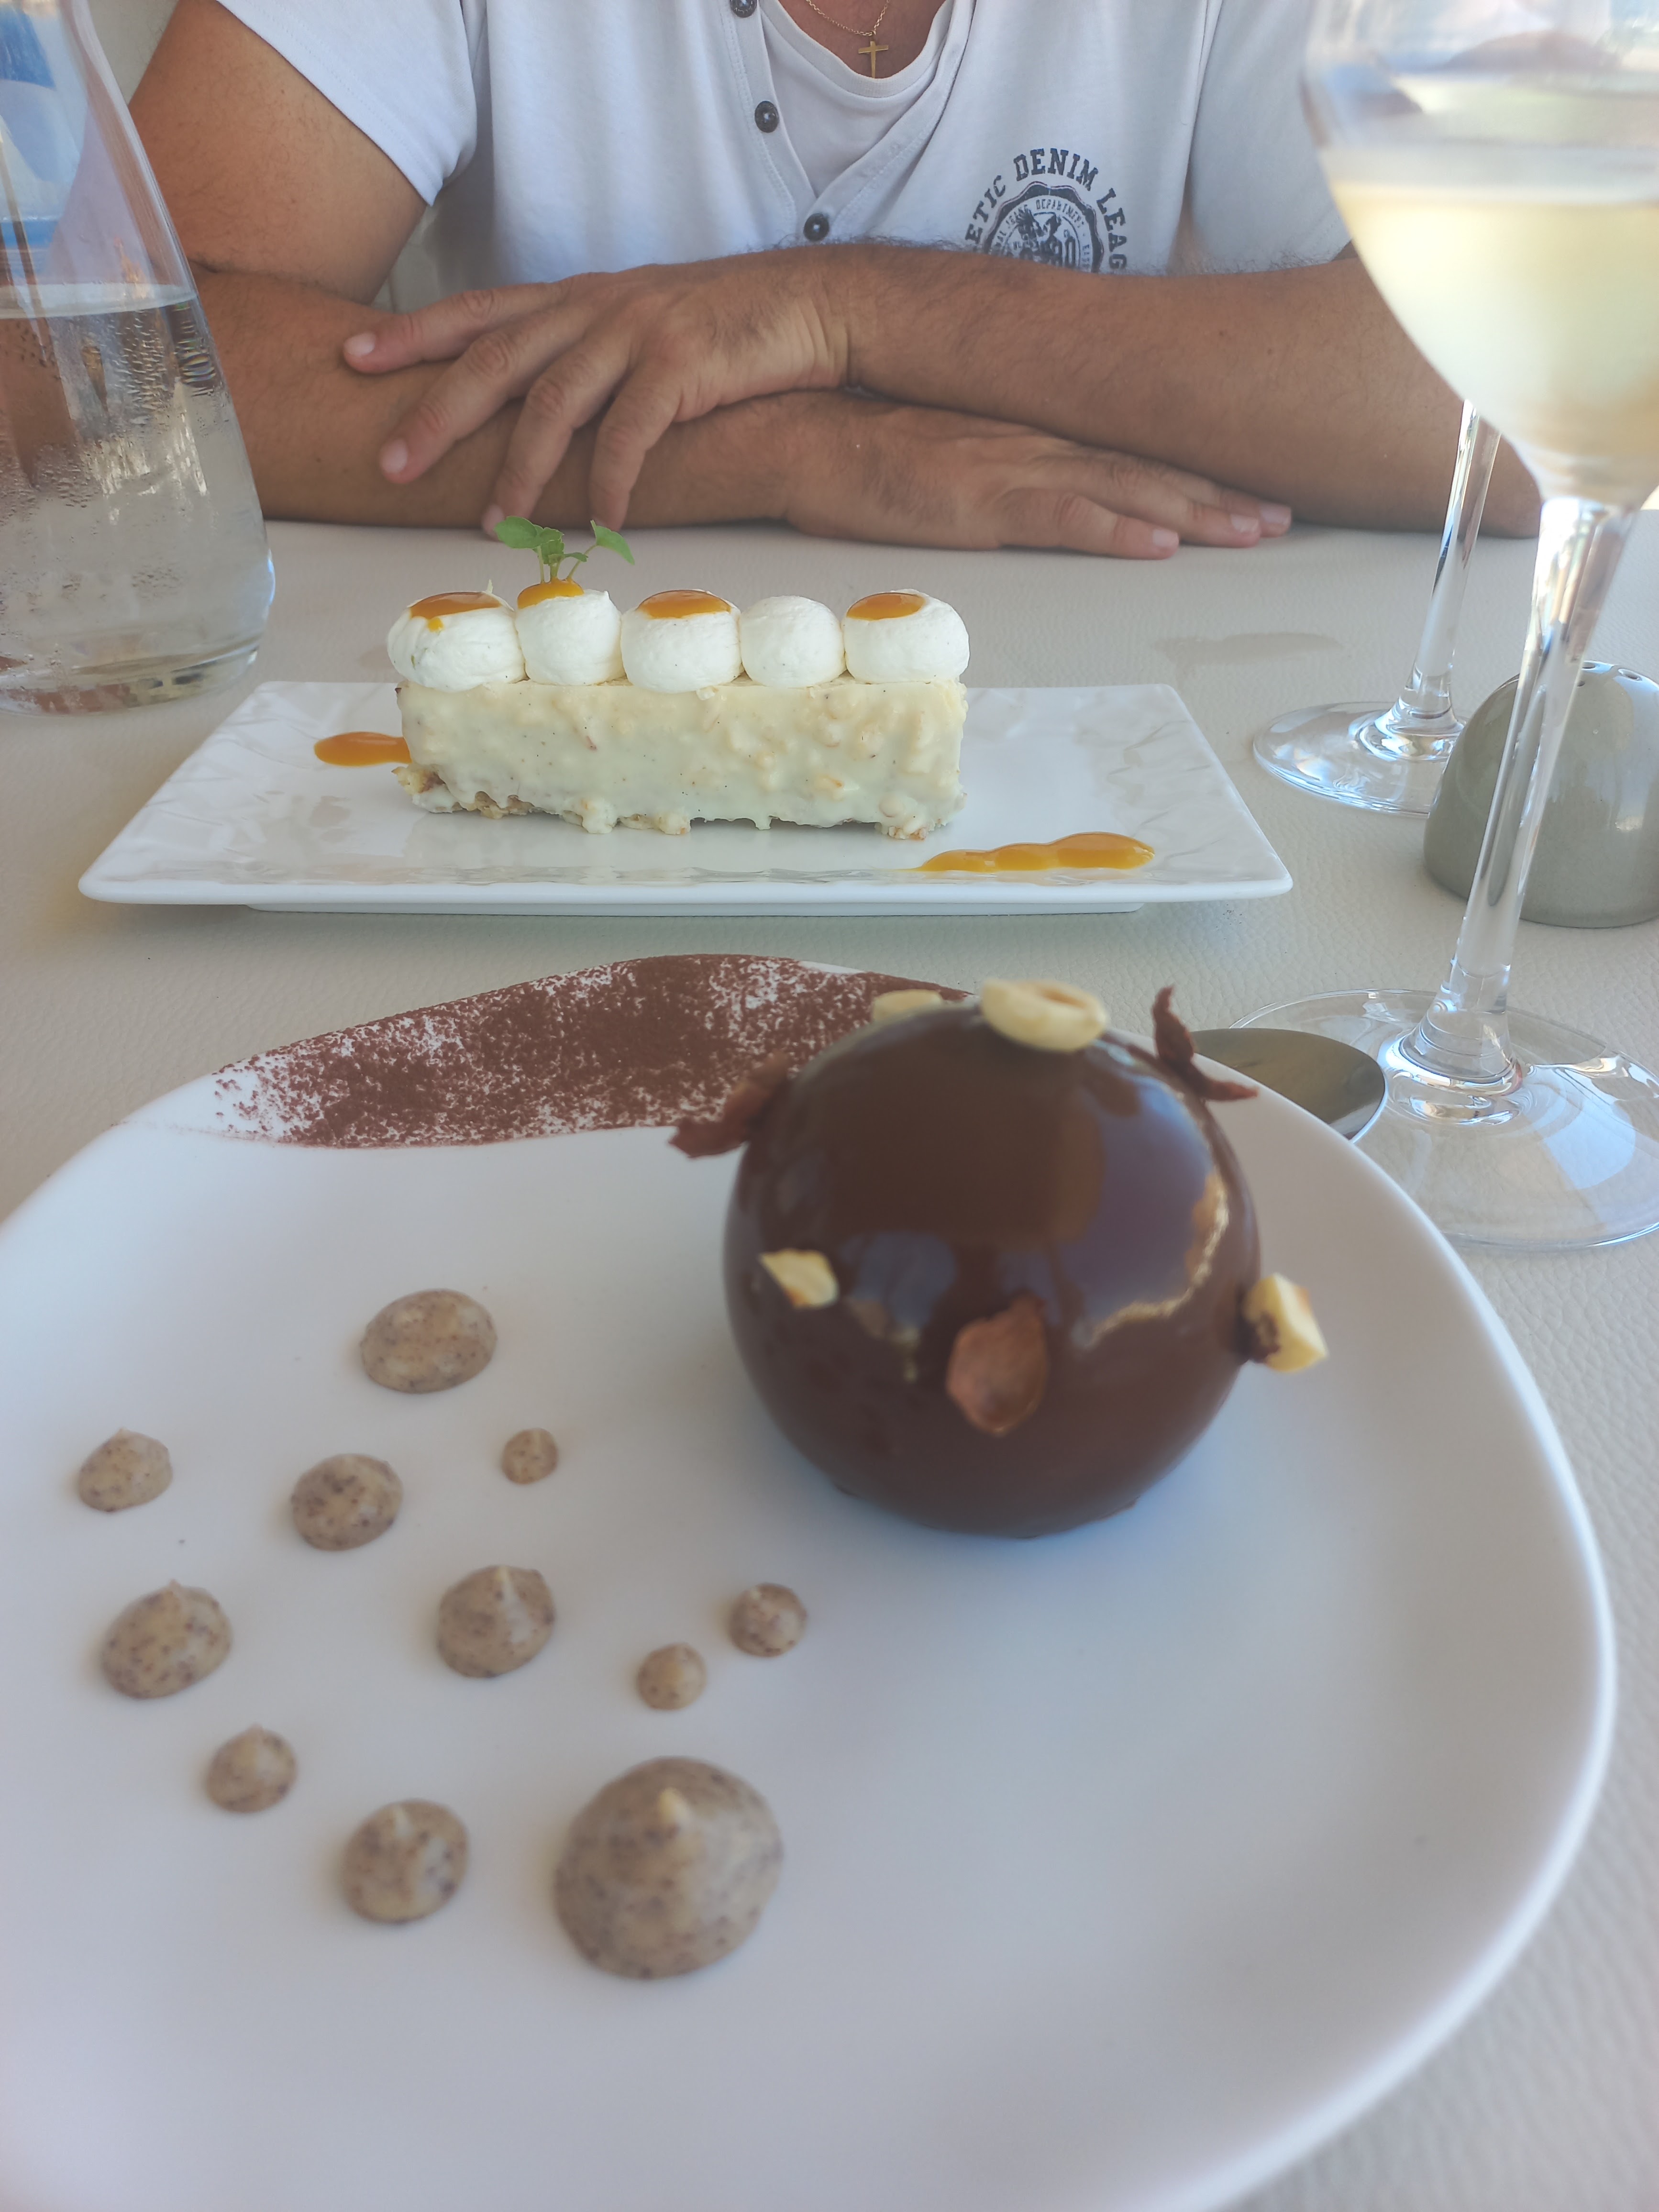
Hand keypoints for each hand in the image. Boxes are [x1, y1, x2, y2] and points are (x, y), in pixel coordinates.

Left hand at [343, 252, 845, 525]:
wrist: (808, 307)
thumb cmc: (723, 329)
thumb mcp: (639, 328)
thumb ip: (585, 356)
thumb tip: (538, 410)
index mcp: (578, 297)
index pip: (478, 310)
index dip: (412, 332)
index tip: (353, 355)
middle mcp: (596, 307)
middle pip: (496, 357)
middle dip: (437, 411)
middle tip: (391, 461)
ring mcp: (638, 332)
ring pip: (554, 399)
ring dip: (517, 466)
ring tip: (490, 520)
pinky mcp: (683, 364)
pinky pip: (631, 432)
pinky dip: (609, 481)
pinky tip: (598, 522)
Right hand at [762, 393, 1290, 555]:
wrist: (797, 433)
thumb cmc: (864, 450)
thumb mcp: (951, 457)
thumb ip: (1004, 470)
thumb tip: (1052, 492)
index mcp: (1027, 436)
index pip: (1128, 453)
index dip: (1196, 473)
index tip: (1252, 491)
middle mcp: (1031, 445)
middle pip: (1144, 471)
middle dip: (1219, 496)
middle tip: (1283, 518)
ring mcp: (1007, 471)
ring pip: (1120, 492)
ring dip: (1191, 513)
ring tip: (1252, 531)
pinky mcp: (974, 503)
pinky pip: (1057, 518)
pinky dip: (1112, 530)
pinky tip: (1157, 545)